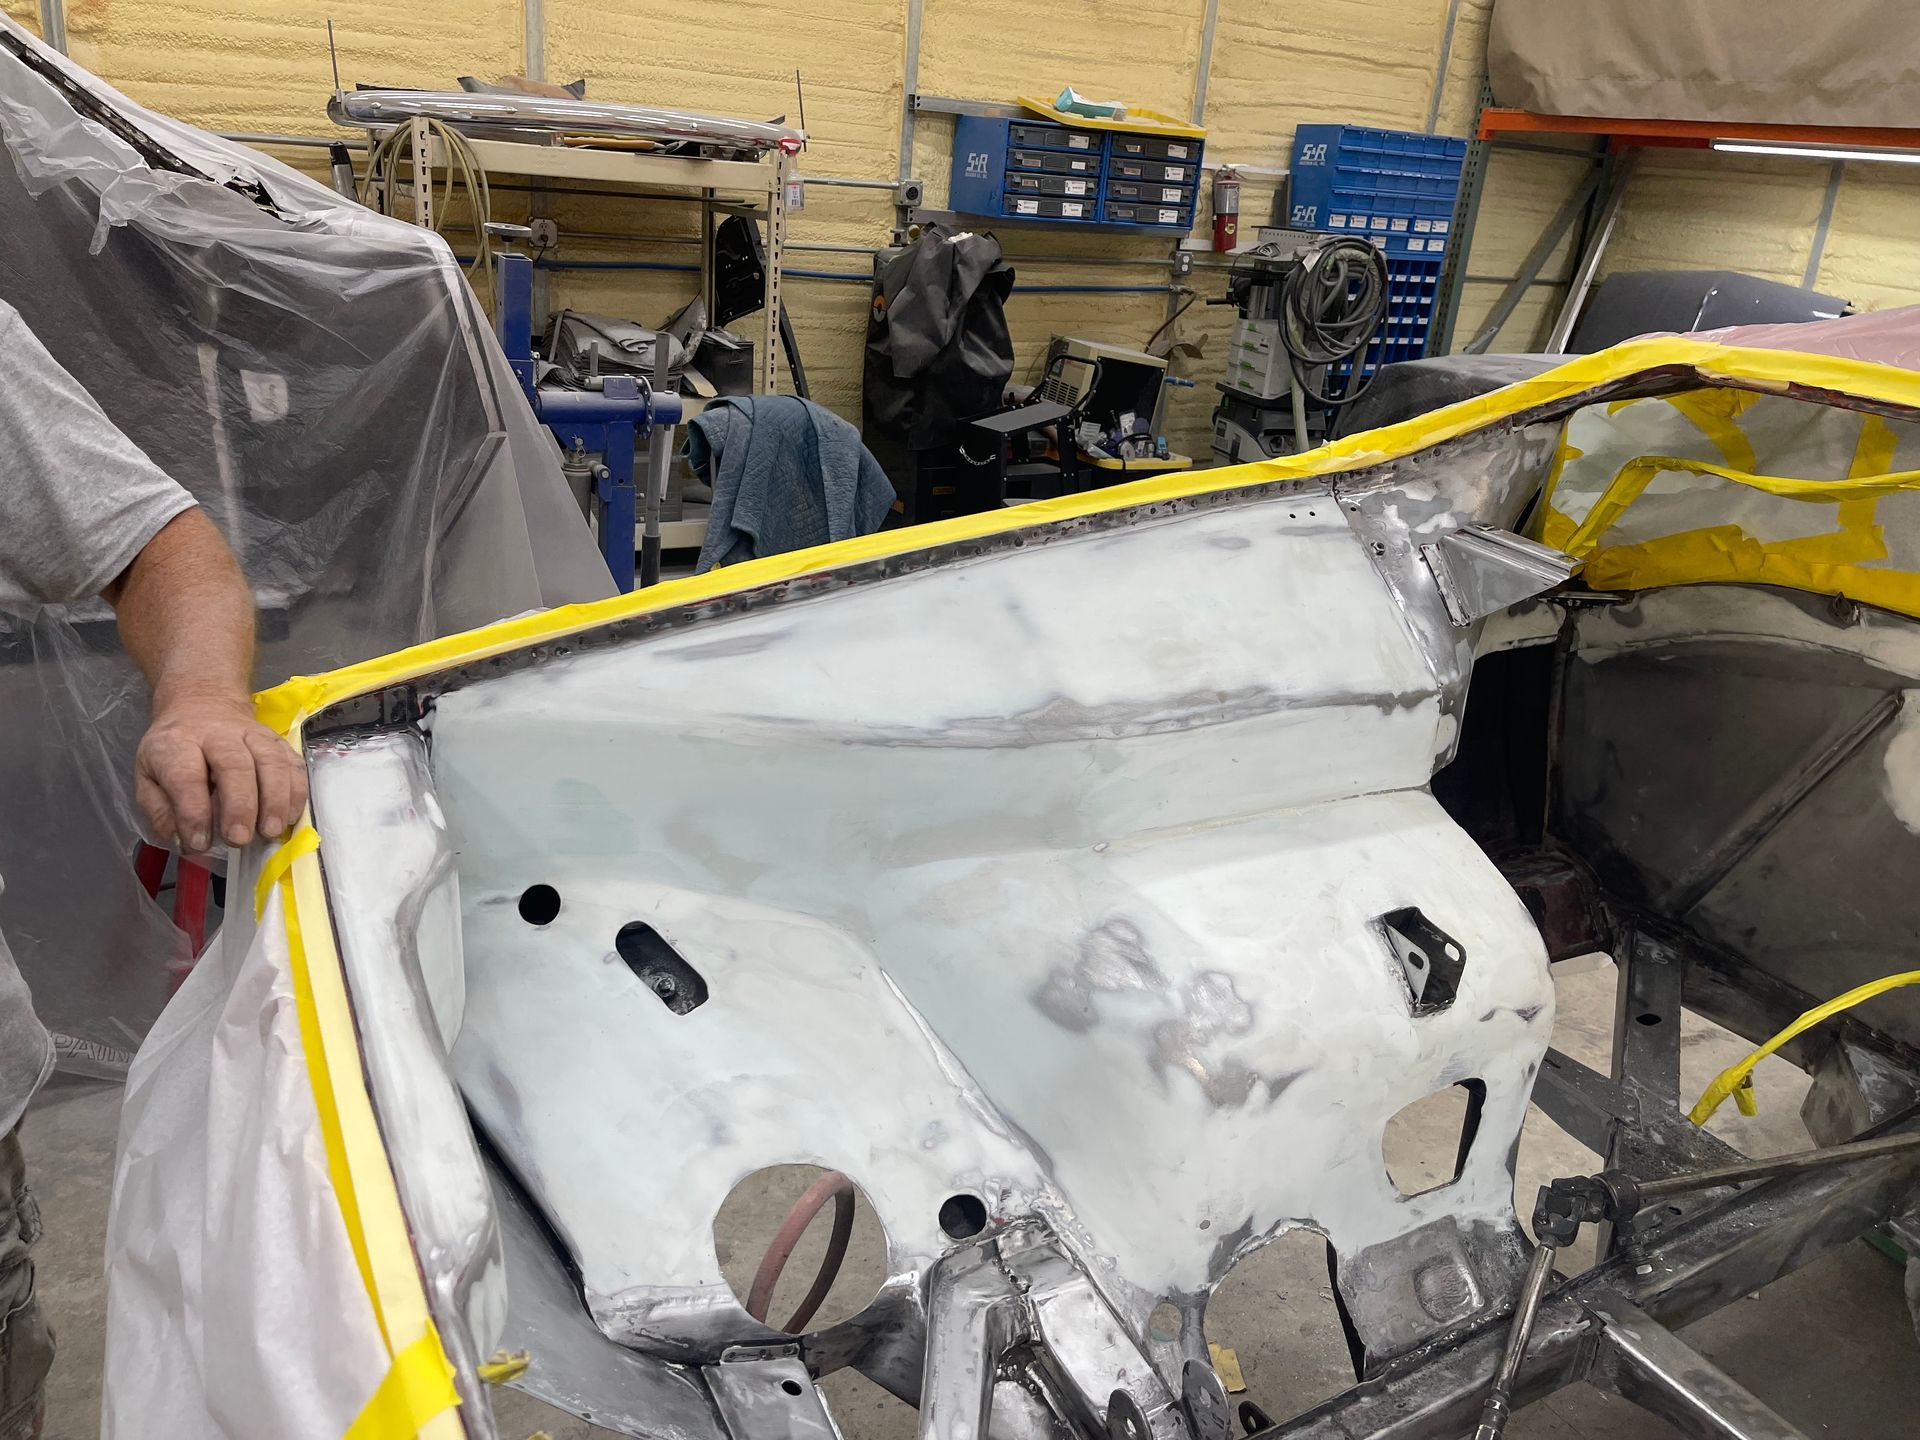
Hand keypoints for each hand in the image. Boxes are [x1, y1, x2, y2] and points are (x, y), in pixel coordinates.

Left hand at [133, 689, 308, 853]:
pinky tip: (291, 816)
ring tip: (271, 831)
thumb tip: (181, 840)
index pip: (186, 777)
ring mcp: (253, 735)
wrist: (202, 704)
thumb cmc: (174, 749)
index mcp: (177, 744)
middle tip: (239, 839)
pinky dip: (296, 792)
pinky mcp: (278, 740)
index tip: (199, 843)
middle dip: (240, 806)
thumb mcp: (146, 776)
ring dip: (274, 800)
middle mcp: (217, 735)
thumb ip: (159, 810)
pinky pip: (293, 764)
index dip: (193, 813)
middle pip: (235, 765)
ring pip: (270, 762)